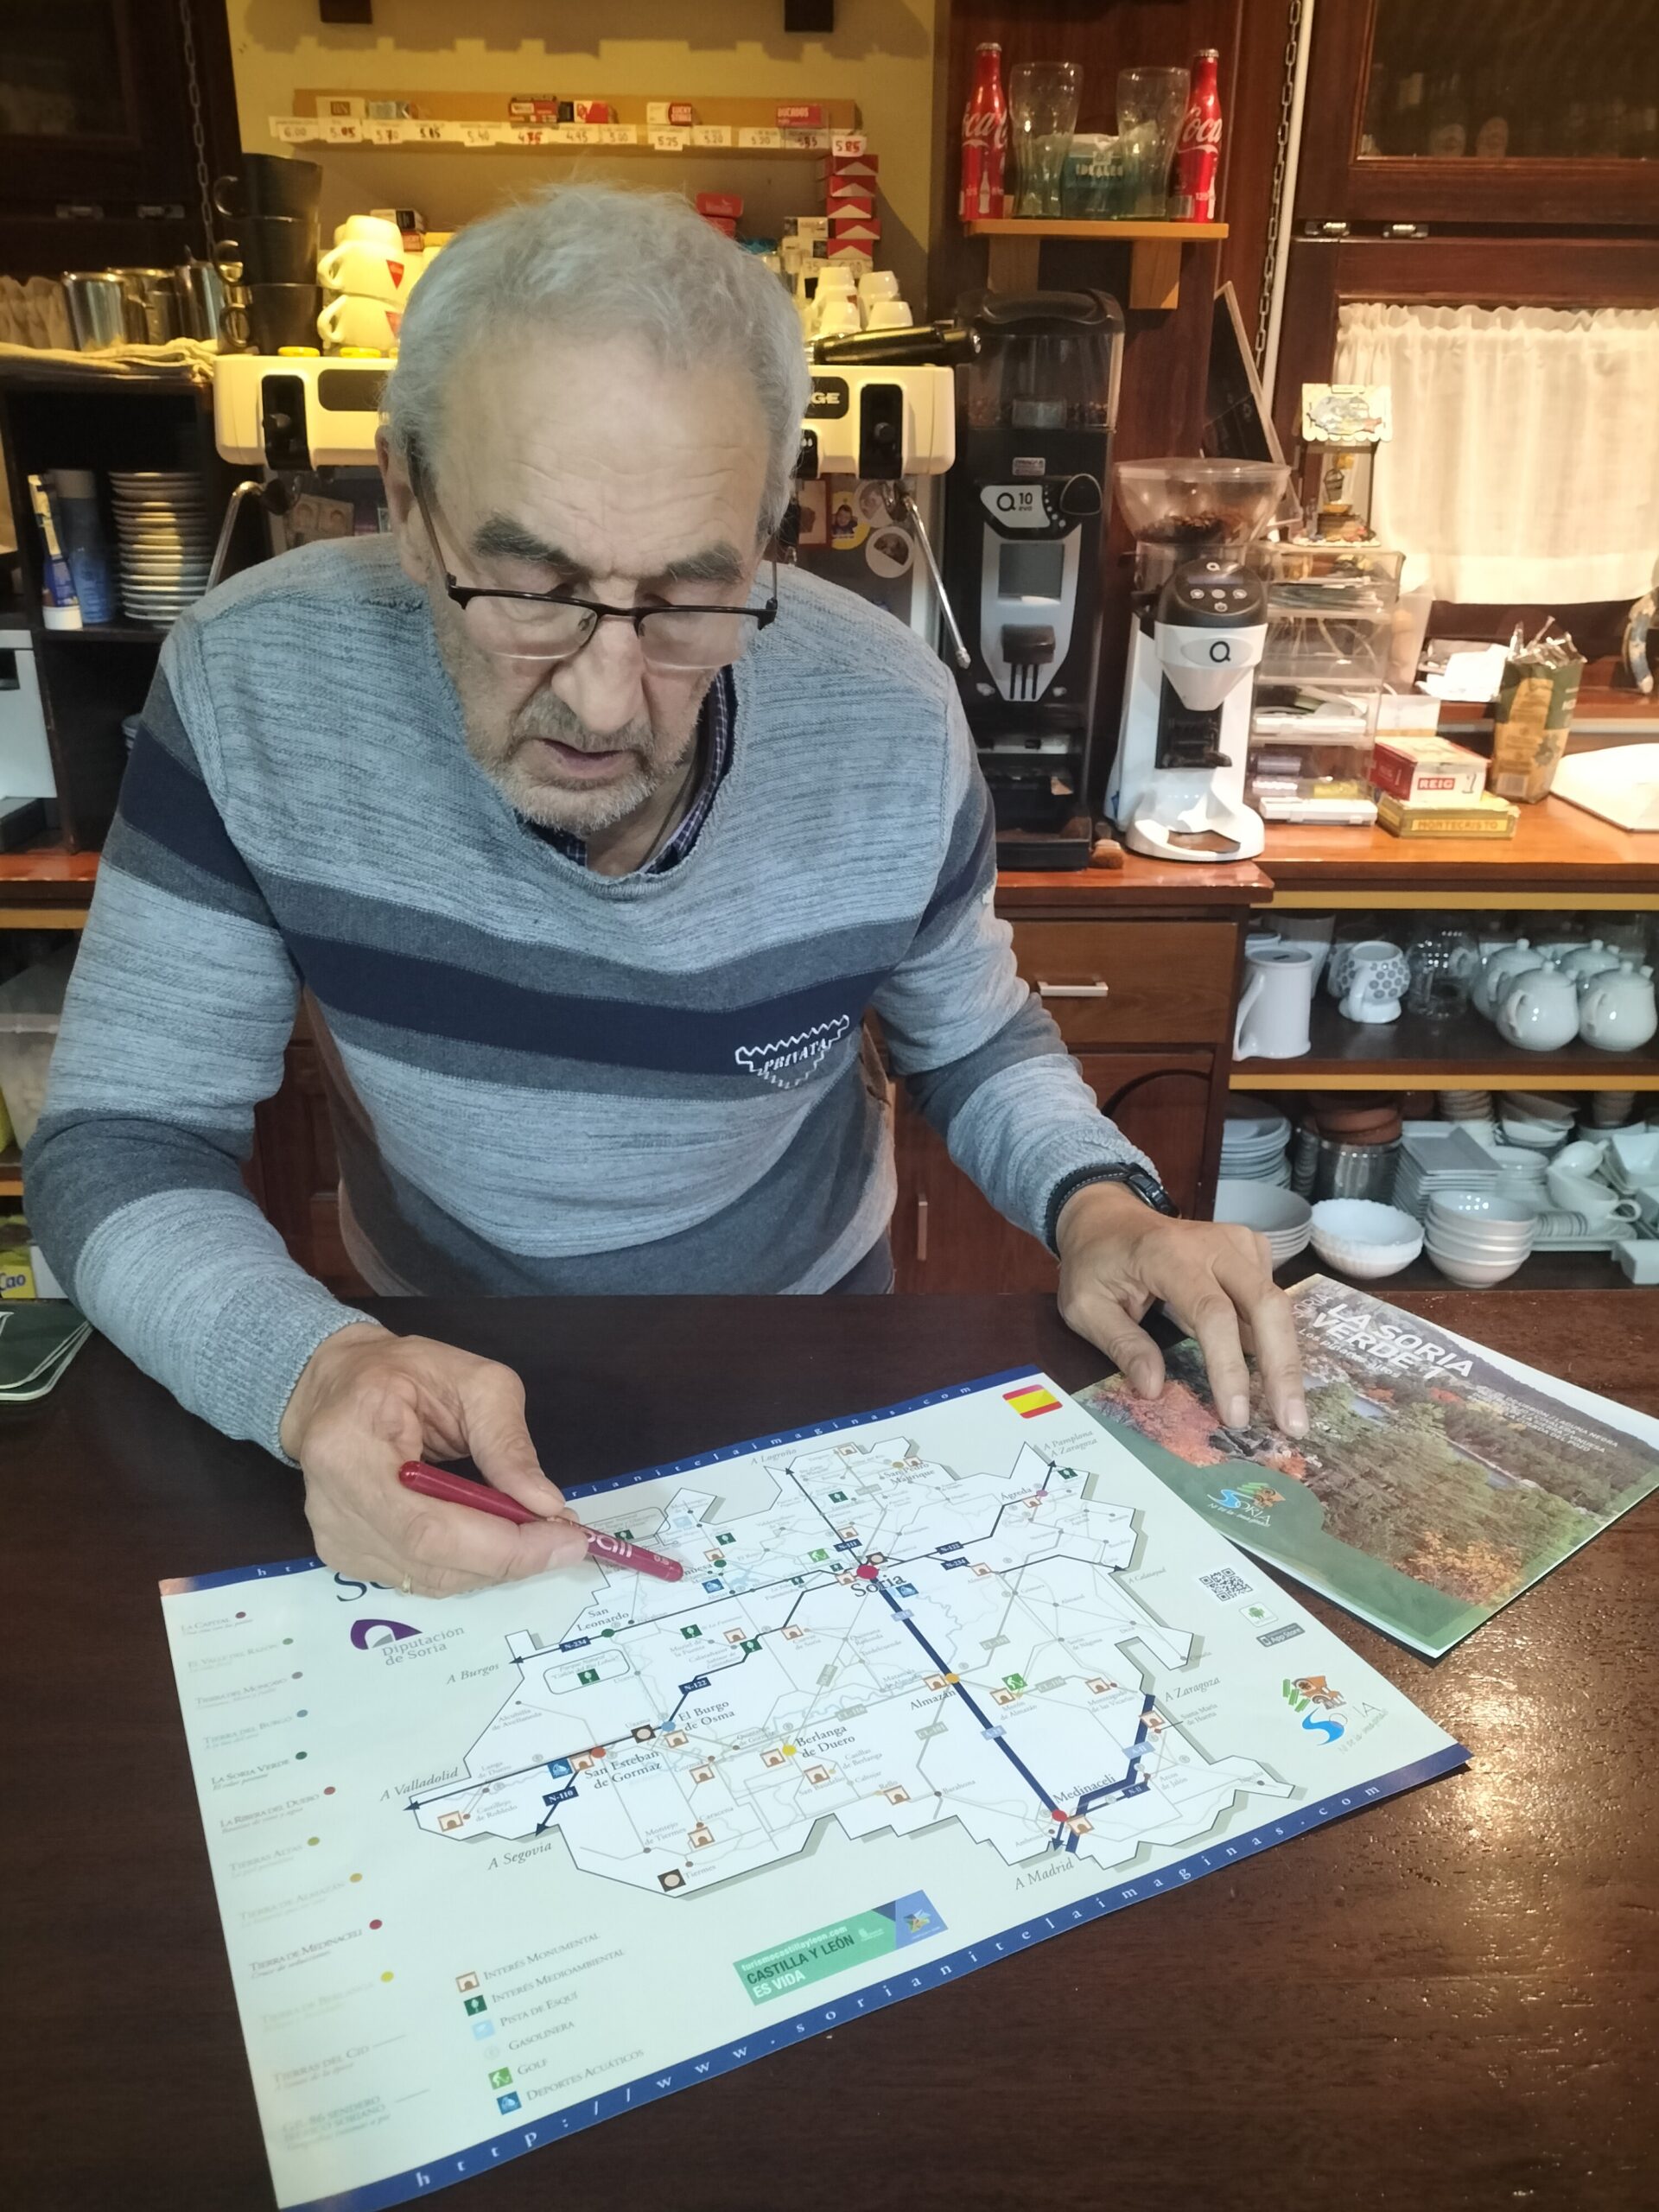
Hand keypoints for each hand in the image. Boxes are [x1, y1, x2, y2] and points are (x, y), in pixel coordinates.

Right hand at [279, 1323, 588, 1595]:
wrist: (336, 1385)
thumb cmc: (404, 1372)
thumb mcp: (472, 1381)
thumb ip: (508, 1442)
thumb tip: (546, 1505)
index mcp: (349, 1447)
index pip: (427, 1524)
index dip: (500, 1545)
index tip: (564, 1538)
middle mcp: (330, 1504)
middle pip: (428, 1560)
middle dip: (508, 1557)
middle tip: (564, 1541)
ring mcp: (331, 1536)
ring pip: (428, 1578)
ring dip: (491, 1564)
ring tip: (534, 1533)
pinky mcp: (341, 1554)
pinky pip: (416, 1577)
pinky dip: (465, 1564)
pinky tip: (490, 1536)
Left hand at [1055, 1182, 1306, 1436]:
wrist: (1106, 1216)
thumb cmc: (1094, 1262)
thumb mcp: (1084, 1307)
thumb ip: (1121, 1345)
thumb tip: (1154, 1389)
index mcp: (1167, 1256)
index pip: (1212, 1314)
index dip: (1229, 1367)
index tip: (1236, 1416)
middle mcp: (1213, 1244)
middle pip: (1266, 1305)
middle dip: (1284, 1368)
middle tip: (1294, 1425)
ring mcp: (1236, 1242)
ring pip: (1276, 1304)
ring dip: (1285, 1359)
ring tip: (1288, 1412)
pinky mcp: (1249, 1248)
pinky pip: (1270, 1297)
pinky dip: (1273, 1336)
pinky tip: (1268, 1372)